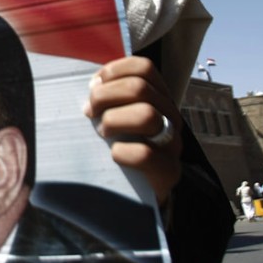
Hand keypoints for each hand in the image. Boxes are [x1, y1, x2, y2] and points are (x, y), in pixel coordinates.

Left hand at [83, 56, 182, 206]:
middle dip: (104, 97)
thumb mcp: (118, 115)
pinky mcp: (169, 171)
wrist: (142, 194)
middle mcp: (170, 116)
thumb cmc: (123, 146)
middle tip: (90, 113)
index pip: (144, 68)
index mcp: (159, 98)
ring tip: (102, 133)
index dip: (114, 72)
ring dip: (114, 121)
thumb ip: (110, 97)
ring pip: (147, 115)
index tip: (95, 86)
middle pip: (140, 88)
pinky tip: (114, 155)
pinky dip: (123, 152)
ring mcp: (172, 143)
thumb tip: (92, 85)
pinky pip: (146, 154)